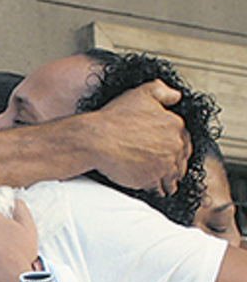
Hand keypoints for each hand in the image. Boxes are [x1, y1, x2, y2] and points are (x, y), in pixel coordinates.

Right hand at [89, 81, 189, 195]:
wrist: (96, 139)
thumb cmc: (114, 117)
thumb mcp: (141, 93)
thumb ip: (163, 91)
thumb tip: (177, 96)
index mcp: (175, 125)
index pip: (185, 140)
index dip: (177, 146)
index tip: (171, 151)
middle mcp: (174, 145)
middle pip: (181, 159)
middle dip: (175, 164)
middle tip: (167, 169)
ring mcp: (164, 164)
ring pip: (173, 176)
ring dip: (169, 179)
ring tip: (164, 184)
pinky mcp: (151, 179)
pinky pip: (160, 188)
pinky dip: (159, 190)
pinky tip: (156, 189)